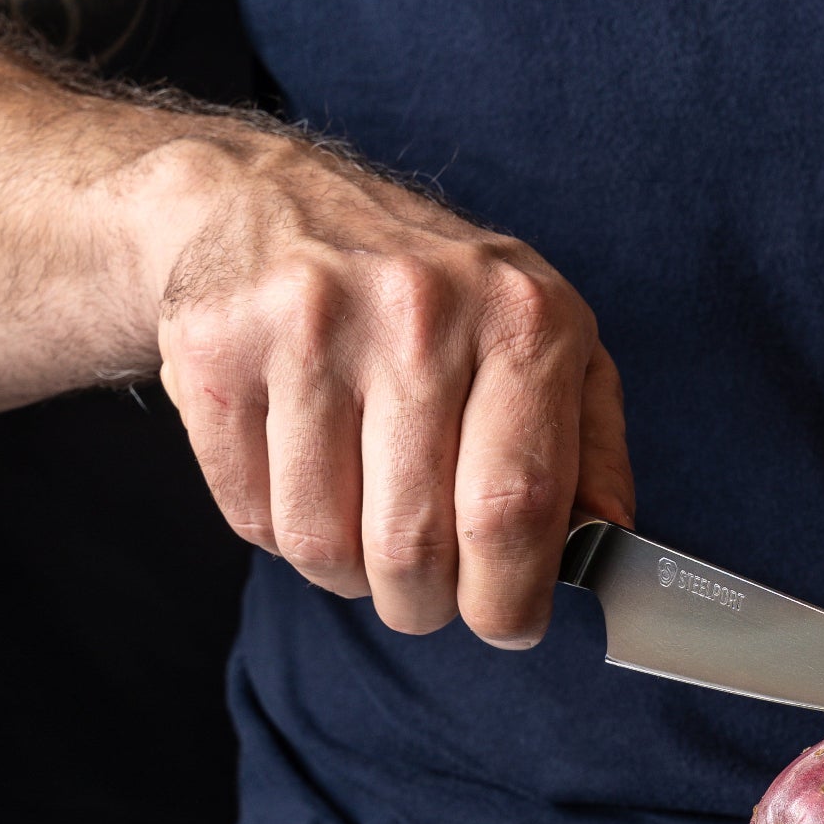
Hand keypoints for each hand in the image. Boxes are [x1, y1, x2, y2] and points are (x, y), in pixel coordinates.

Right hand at [141, 138, 631, 647]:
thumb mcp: (544, 338)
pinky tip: (304, 482)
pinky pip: (251, 516)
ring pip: (324, 546)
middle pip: (415, 545)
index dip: (509, 596)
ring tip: (364, 529)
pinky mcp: (215, 351)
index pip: (516, 507)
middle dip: (426, 603)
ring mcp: (307, 326)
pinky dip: (280, 535)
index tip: (506, 621)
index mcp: (522, 317)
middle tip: (430, 591)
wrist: (269, 202)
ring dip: (350, 575)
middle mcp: (417, 312)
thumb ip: (590, 445)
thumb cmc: (434, 297)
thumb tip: (607, 542)